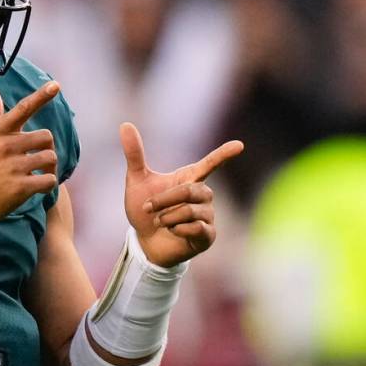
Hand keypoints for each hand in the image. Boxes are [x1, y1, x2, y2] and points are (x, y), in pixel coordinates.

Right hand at [0, 82, 59, 223]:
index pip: (22, 109)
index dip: (41, 96)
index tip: (55, 86)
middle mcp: (6, 146)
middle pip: (46, 136)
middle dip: (46, 146)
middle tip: (38, 156)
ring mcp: (13, 166)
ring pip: (50, 157)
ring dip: (48, 167)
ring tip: (39, 173)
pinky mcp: (20, 187)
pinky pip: (49, 180)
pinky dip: (48, 184)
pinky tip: (39, 187)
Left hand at [119, 123, 243, 267]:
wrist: (144, 241)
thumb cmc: (144, 210)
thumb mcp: (136, 181)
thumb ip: (134, 154)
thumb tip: (125, 124)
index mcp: (189, 179)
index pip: (210, 164)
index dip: (223, 154)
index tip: (239, 145)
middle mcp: (203, 196)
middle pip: (190, 191)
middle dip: (165, 199)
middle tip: (148, 208)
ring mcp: (207, 216)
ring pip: (190, 211)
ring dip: (167, 217)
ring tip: (160, 222)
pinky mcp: (208, 235)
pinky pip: (196, 227)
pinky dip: (177, 229)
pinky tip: (173, 232)